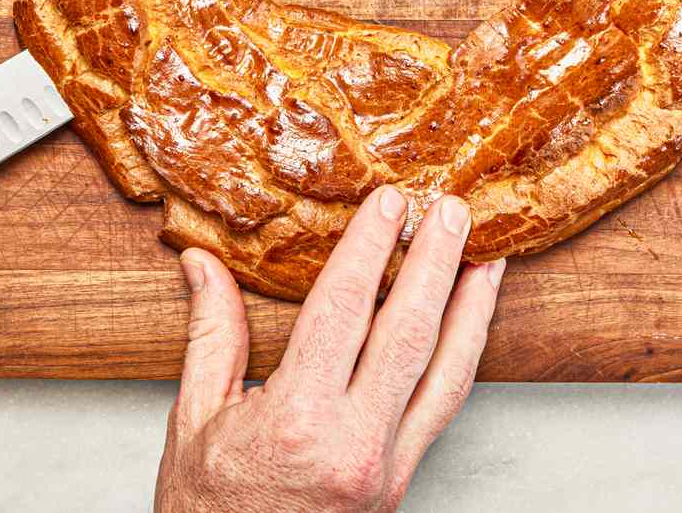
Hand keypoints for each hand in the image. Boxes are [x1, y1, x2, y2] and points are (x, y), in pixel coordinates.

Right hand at [155, 186, 504, 511]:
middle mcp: (355, 443)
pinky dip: (465, 356)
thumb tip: (202, 265)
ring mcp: (388, 465)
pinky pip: (445, 406)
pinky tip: (470, 322)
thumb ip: (211, 336)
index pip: (343, 311)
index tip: (389, 202)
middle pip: (409, 333)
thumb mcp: (194, 421)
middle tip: (454, 209)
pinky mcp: (403, 479)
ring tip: (488, 256)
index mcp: (298, 420)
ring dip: (472, 308)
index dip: (370, 248)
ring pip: (447, 372)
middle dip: (437, 263)